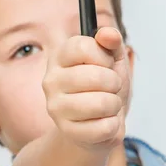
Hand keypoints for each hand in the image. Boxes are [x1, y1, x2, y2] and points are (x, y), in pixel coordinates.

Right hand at [42, 27, 130, 151]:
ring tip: (108, 104)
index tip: (106, 63)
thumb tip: (108, 33)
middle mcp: (51, 80)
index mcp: (60, 56)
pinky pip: (104, 126)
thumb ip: (112, 41)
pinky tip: (102, 121)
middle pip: (95, 76)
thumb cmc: (105, 85)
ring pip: (101, 103)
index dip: (104, 56)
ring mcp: (56, 107)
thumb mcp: (113, 58)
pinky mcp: (67, 131)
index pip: (83, 47)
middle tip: (110, 87)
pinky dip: (112, 124)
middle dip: (114, 82)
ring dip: (114, 104)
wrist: (100, 121)